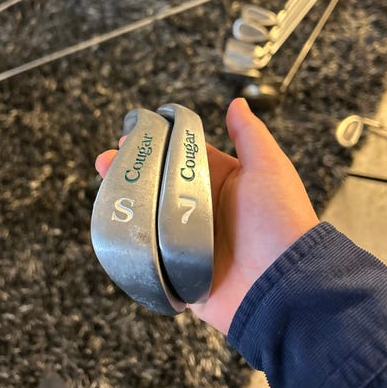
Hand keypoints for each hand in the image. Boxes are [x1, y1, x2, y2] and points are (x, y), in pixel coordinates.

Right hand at [95, 98, 318, 334]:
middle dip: (132, 169)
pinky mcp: (178, 268)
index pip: (181, 156)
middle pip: (158, 183)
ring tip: (104, 184)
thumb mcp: (268, 167)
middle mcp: (201, 208)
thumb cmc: (279, 219)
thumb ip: (249, 135)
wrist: (282, 284)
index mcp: (220, 182)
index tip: (131, 134)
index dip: (157, 143)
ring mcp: (187, 239)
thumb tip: (237, 102)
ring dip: (125, 199)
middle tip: (108, 160)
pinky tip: (111, 222)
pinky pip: (148, 251)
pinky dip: (130, 237)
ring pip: (148, 214)